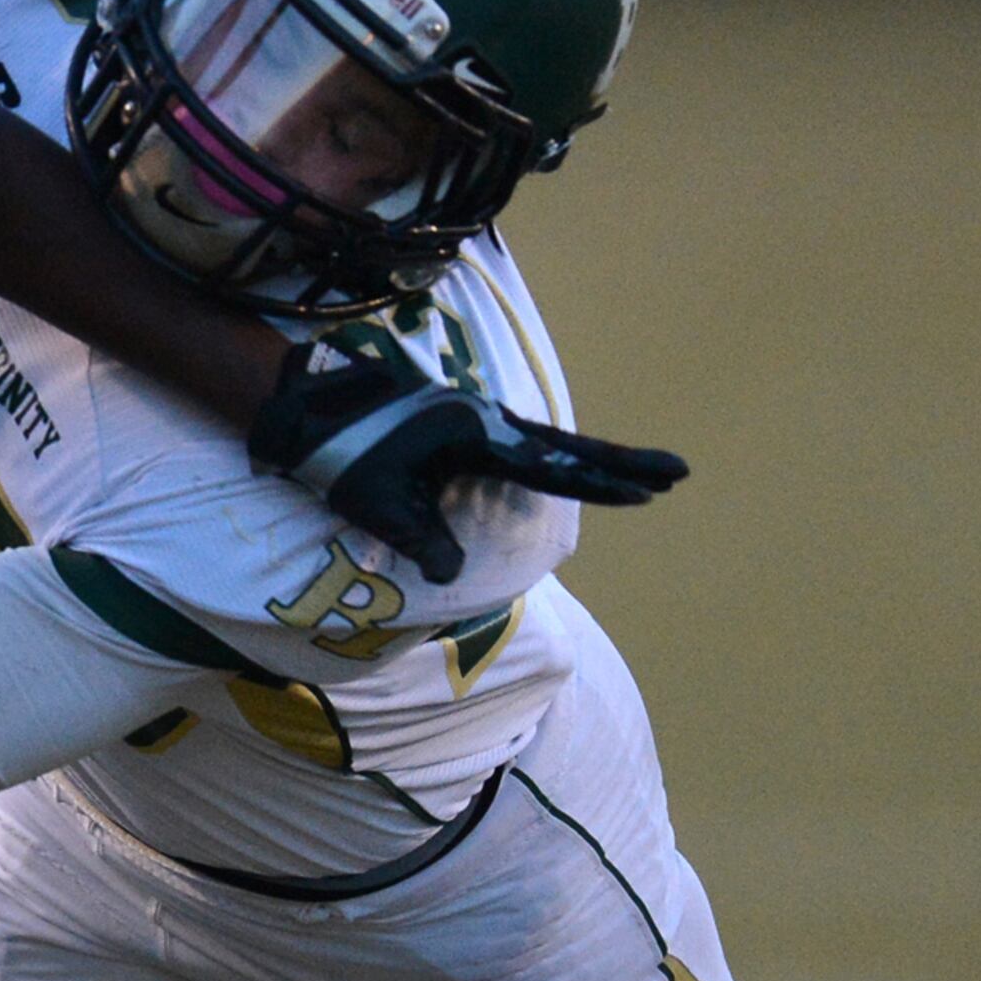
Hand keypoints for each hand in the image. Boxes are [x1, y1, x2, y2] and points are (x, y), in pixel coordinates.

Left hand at [247, 333, 687, 586]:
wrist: (301, 406)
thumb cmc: (335, 452)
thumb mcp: (377, 503)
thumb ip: (420, 537)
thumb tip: (450, 575)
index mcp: (472, 434)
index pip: (551, 465)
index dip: (601, 482)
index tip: (648, 492)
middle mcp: (483, 420)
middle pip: (566, 446)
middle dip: (622, 464)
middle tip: (679, 473)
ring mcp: (475, 418)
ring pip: (549, 442)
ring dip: (594, 460)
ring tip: (643, 477)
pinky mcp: (461, 425)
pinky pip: (522, 444)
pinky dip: (557, 458)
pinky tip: (573, 471)